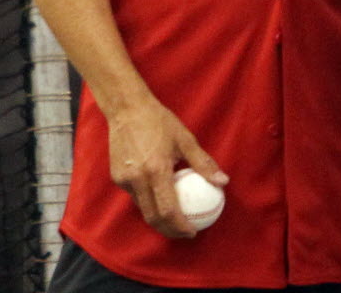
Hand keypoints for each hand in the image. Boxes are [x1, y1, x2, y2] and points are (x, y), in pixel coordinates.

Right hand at [107, 94, 228, 238]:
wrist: (127, 109)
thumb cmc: (160, 122)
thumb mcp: (186, 139)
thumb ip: (203, 163)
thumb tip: (223, 182)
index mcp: (156, 170)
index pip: (168, 210)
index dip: (181, 226)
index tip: (194, 231)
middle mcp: (138, 179)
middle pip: (153, 217)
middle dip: (170, 230)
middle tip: (185, 231)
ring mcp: (125, 180)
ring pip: (143, 209)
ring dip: (159, 218)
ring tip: (176, 219)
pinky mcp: (117, 178)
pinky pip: (135, 196)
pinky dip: (149, 202)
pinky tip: (161, 197)